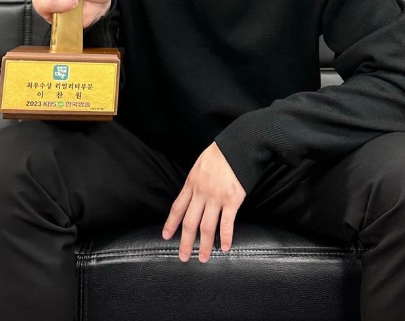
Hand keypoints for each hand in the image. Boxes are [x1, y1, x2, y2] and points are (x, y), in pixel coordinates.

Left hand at [161, 142, 245, 262]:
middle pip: (190, 222)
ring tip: (203, 258)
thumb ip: (196, 180)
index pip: (178, 207)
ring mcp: (216, 197)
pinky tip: (226, 248)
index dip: (171, 223)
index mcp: (192, 183)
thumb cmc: (221, 152)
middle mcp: (201, 193)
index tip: (166, 235)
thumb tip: (193, 194)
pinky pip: (227, 223)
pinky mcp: (232, 200)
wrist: (238, 145)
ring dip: (205, 245)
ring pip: (207, 227)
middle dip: (185, 242)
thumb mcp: (200, 164)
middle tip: (183, 257)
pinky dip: (226, 237)